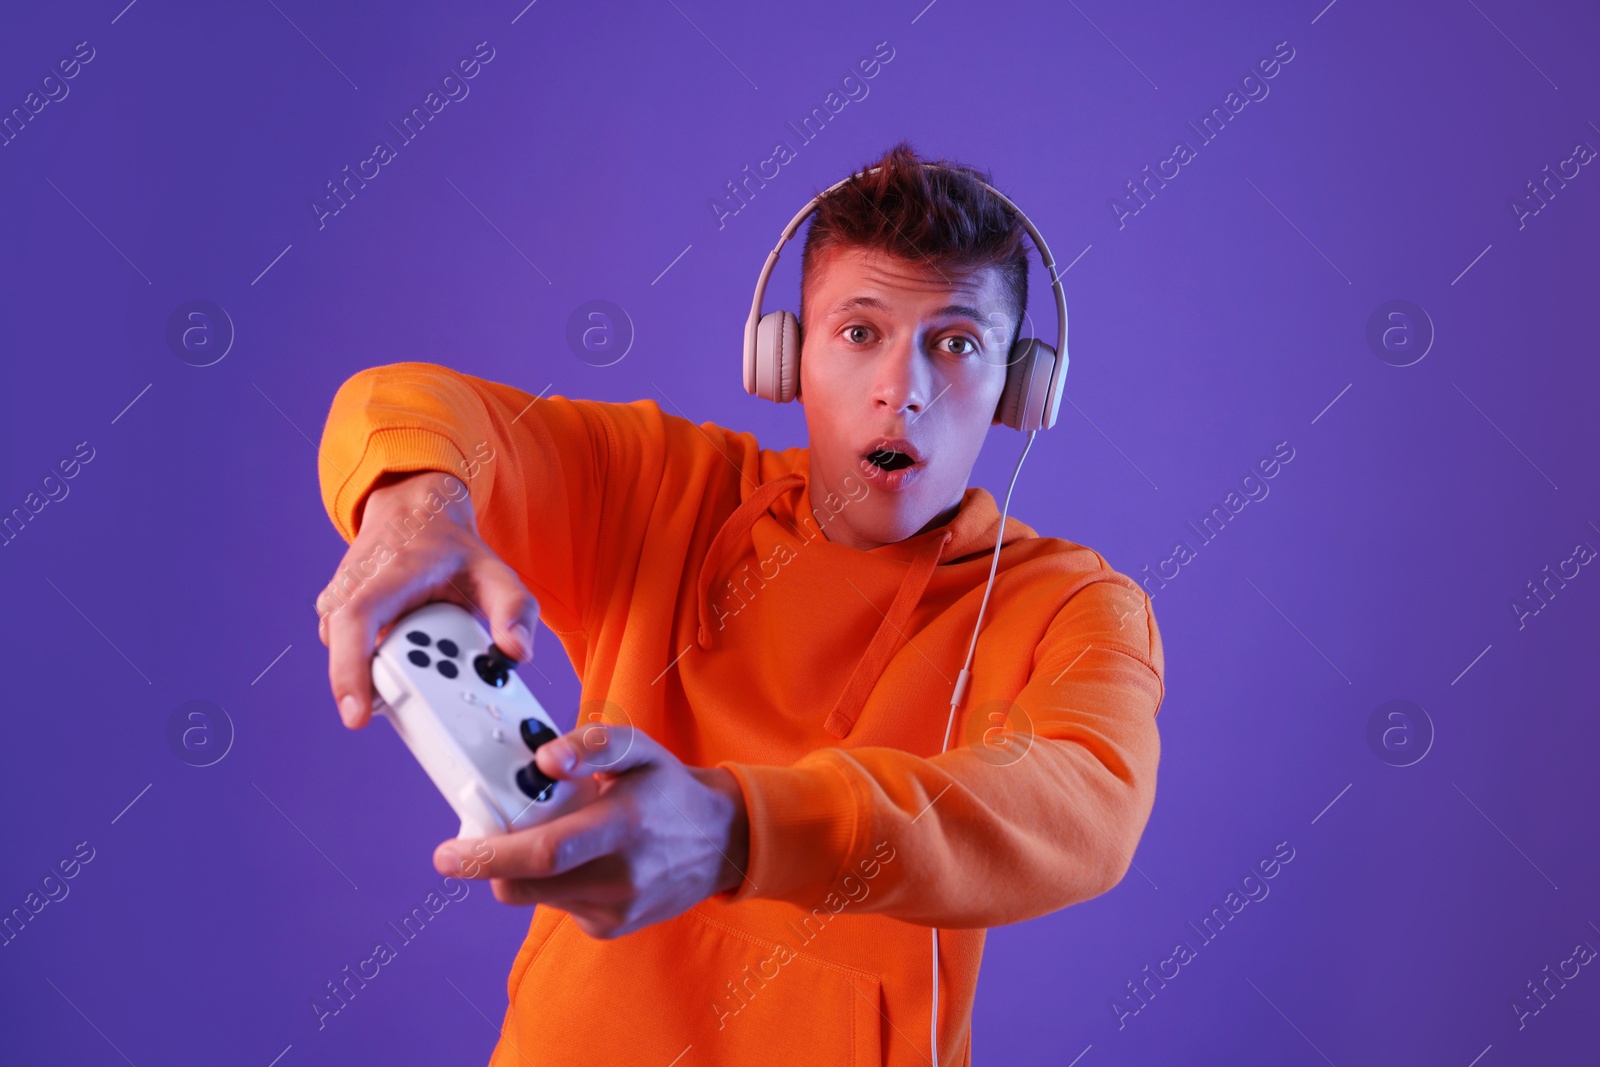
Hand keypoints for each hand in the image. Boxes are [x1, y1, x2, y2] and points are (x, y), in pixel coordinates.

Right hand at [314, 469, 538, 728]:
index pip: (355, 625)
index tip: (357, 717)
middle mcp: (350, 591)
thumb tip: (516, 654)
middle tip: (438, 687)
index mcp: (384, 576)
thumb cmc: (450, 548)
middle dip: (393, 685)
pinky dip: (384, 665)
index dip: (350, 673)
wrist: (415, 512)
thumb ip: (515, 609)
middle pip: (355, 658)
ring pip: (355, 661)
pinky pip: (356, 657)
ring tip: (433, 650)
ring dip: (392, 673)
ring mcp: (337, 606)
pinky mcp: (337, 620)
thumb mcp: (494, 571)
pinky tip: (418, 652)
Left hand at [431, 723, 751, 939]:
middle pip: (525, 886)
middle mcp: (620, 878)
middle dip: (488, 865)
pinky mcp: (611, 929)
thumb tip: (543, 760)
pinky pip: (557, 906)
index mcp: (624, 827)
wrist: (720, 843)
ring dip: (523, 870)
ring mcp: (616, 911)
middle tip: (472, 843)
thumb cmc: (668, 790)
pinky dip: (552, 883)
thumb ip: (591, 745)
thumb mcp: (639, 750)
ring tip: (553, 836)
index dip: (489, 856)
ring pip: (535, 897)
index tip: (446, 854)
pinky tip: (581, 860)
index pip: (545, 853)